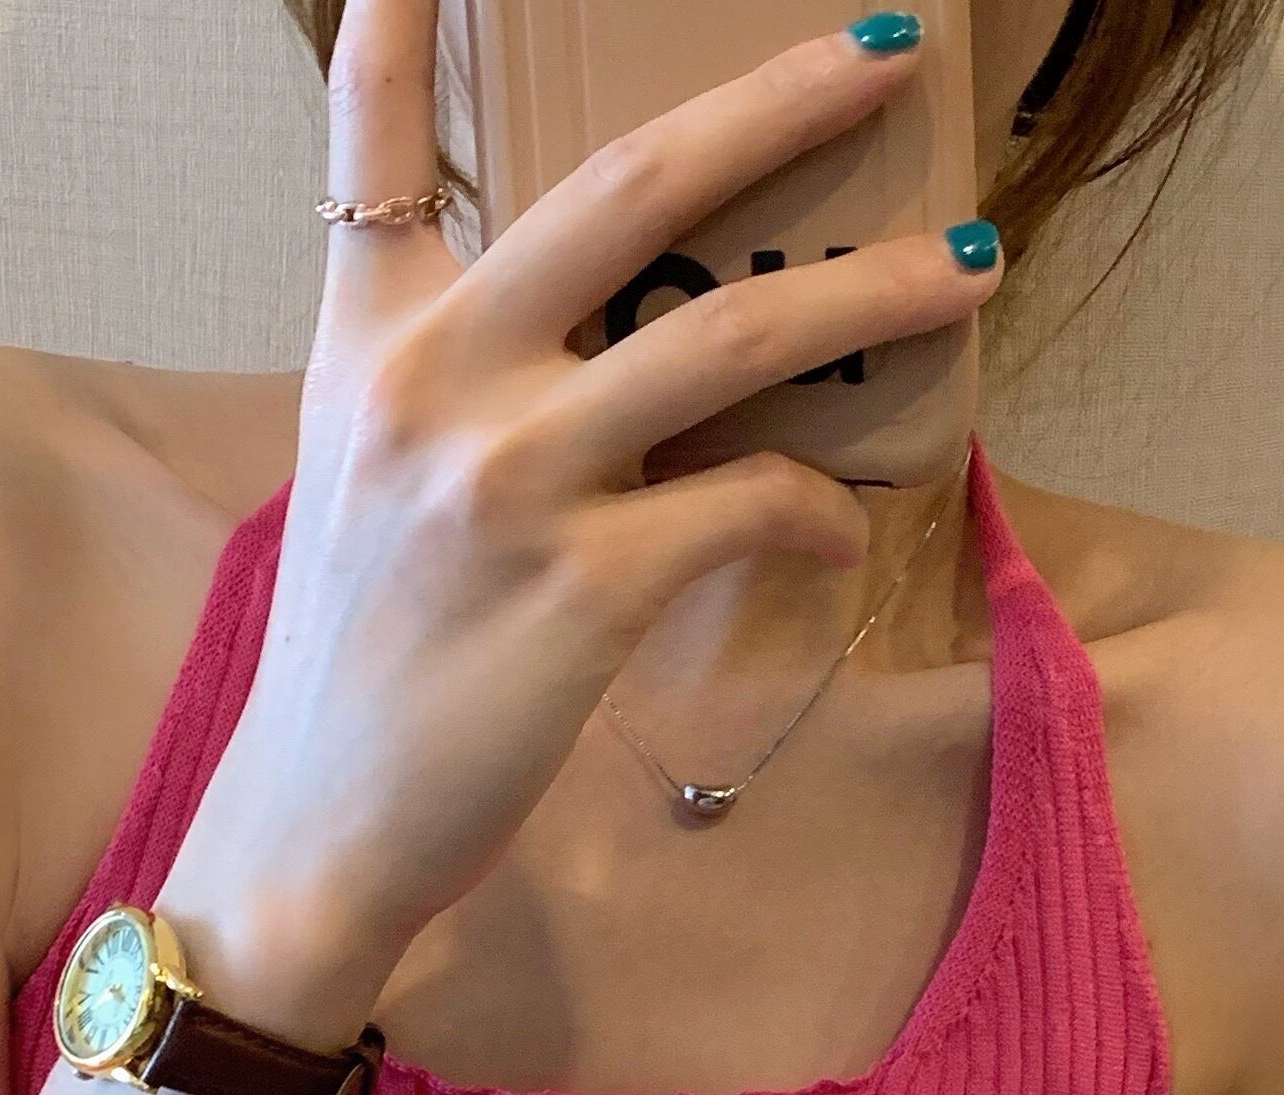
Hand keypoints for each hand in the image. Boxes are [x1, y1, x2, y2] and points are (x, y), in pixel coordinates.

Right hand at [158, 0, 1006, 1011]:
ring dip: (868, 293)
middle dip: (776, 104)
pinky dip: (812, 505)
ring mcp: (511, 478)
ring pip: (728, 335)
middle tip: (889, 52)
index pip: (377, 141)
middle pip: (629, 186)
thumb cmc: (362, 664)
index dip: (407, 25)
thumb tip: (607, 346)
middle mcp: (437, 379)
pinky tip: (837, 520)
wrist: (317, 825)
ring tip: (966, 264)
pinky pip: (746, 504)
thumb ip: (456, 384)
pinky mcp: (582, 587)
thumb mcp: (365, 483)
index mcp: (372, 339)